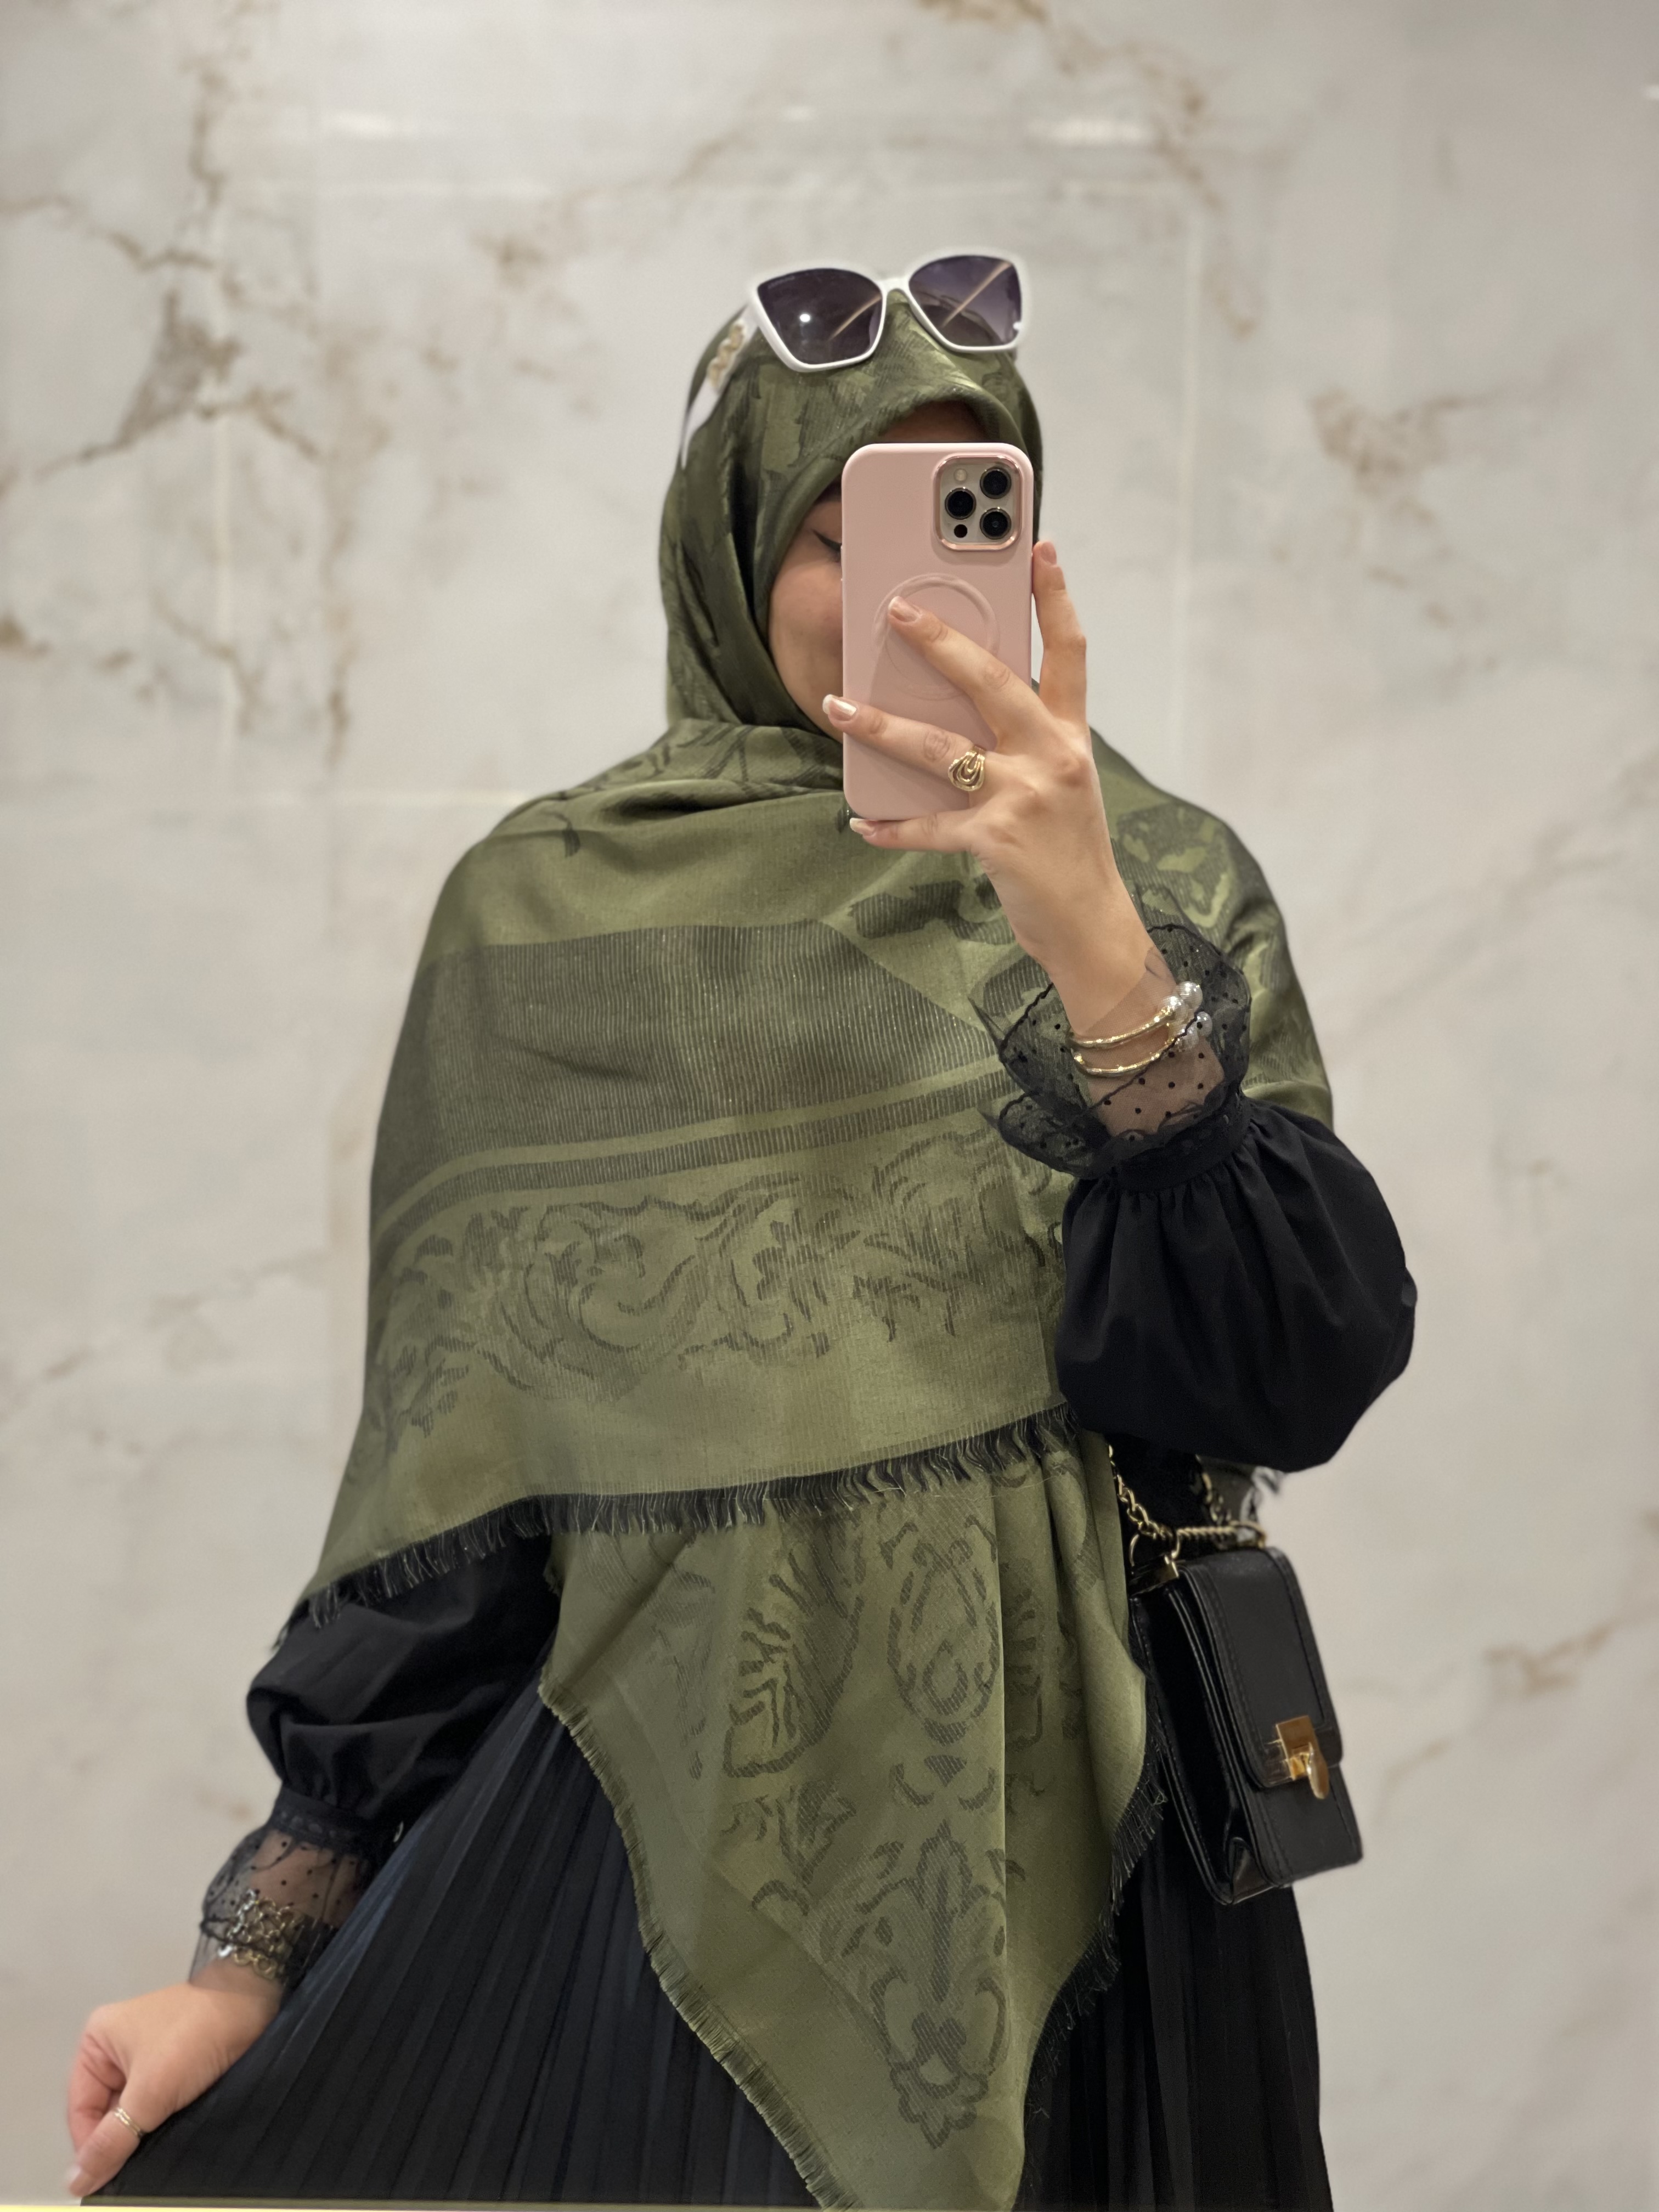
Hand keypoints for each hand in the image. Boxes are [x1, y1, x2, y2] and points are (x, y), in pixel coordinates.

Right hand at [66, 1971, 278, 2196]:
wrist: (255, 2002)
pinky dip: (160, 2121)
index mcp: (98, 2041)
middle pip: (105, 2112)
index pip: (80, 2109)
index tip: (106, 2177)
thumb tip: (76, 2182)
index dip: (91, 2146)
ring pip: (132, 2111)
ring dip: (142, 2132)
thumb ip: (112, 2140)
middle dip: (119, 2138)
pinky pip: (155, 2103)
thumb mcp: (150, 2091)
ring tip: (153, 2154)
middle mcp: (117, 2047)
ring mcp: (146, 2055)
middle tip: (134, 2167)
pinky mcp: (173, 2064)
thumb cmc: (197, 2035)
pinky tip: (169, 2138)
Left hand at [822, 541, 1154, 1033]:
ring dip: (882, 726)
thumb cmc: (1068, 852)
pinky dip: (890, 825)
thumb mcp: (1061, 784)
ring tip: (839, 708)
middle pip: (992, 680)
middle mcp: (1052, 756)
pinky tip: (861, 821)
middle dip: (940, 640)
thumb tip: (953, 709)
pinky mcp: (995, 839)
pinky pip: (927, 825)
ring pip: (940, 747)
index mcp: (1069, 736)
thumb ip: (1022, 743)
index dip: (1055, 597)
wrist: (1091, 925)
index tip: (1040, 547)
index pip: (1069, 651)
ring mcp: (1024, 796)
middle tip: (898, 608)